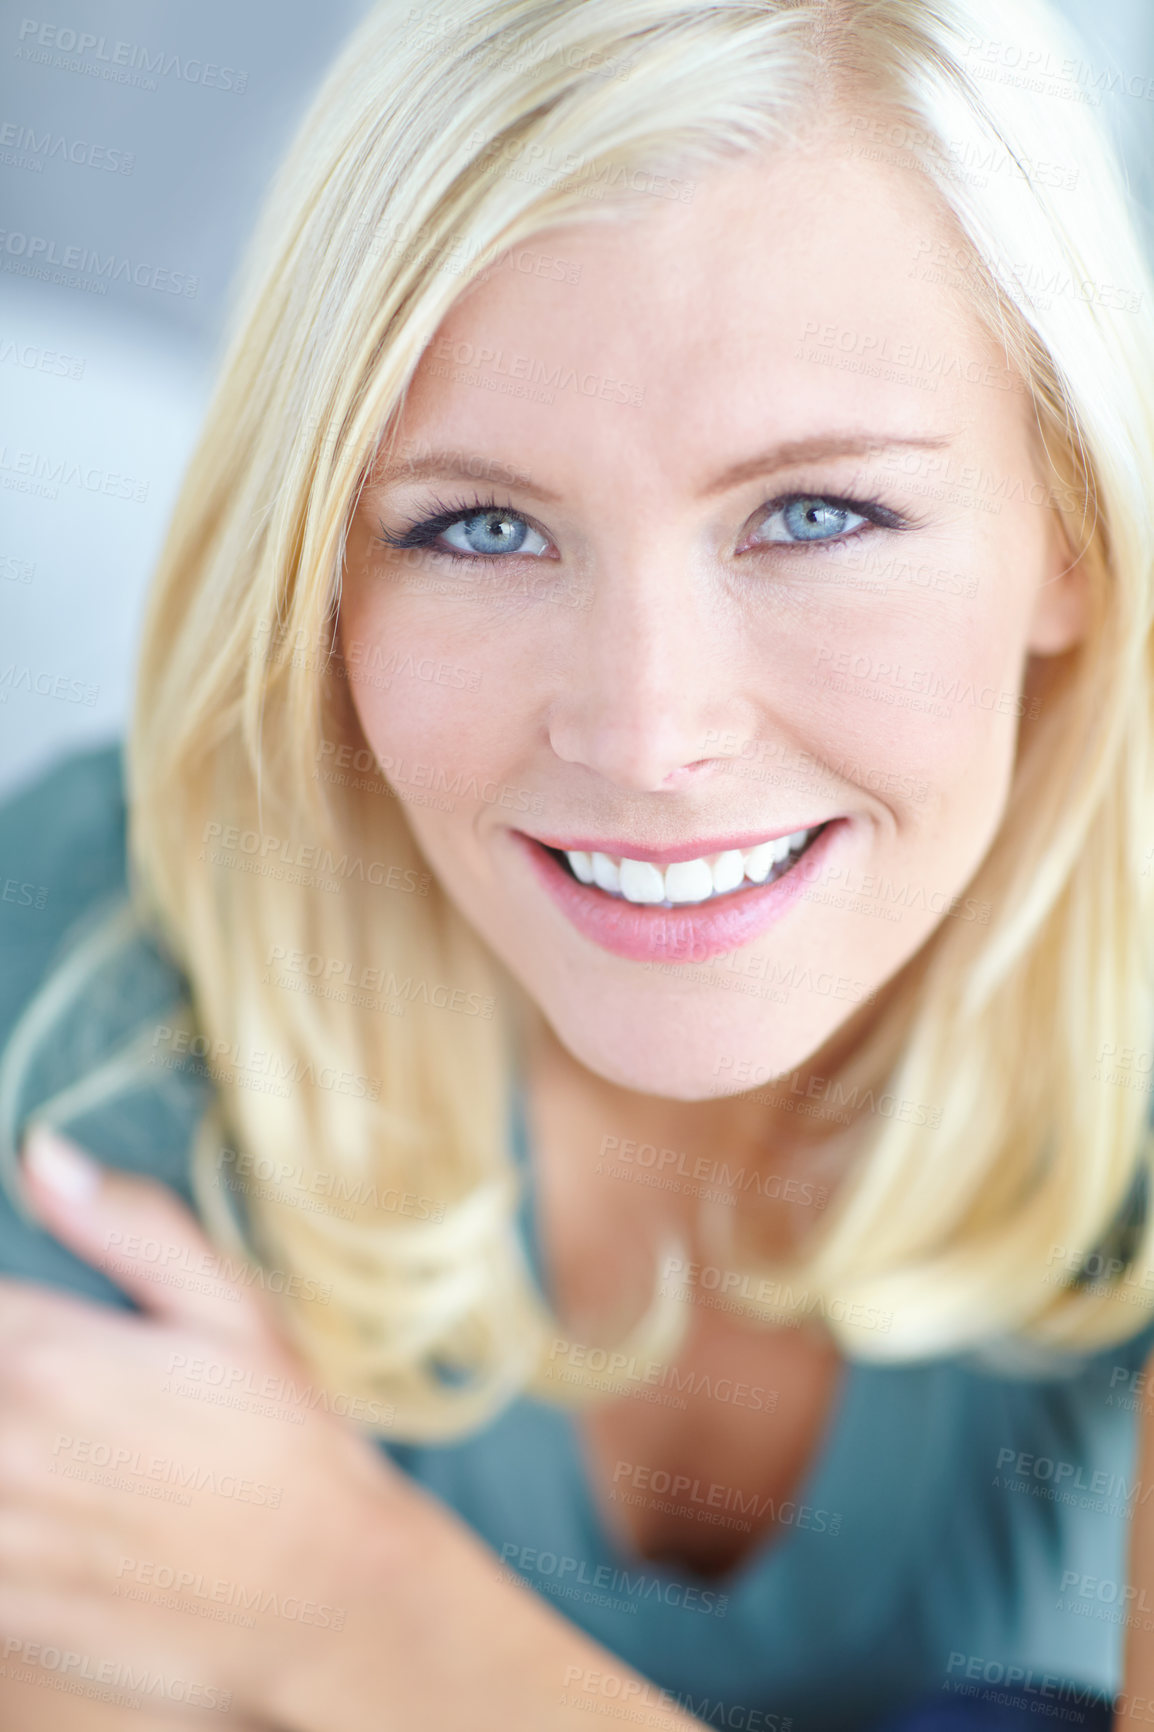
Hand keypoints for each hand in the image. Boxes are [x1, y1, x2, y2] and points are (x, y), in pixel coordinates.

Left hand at [0, 1128, 706, 1731]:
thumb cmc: (287, 1446)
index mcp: (49, 1357)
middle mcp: (6, 1443)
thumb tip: (43, 1155)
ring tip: (51, 1441)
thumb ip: (130, 1228)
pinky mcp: (4, 1607)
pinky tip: (44, 1500)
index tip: (23, 1317)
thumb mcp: (233, 1310)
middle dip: (5, 1370)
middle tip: (47, 1381)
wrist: (323, 1599)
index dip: (1, 1306)